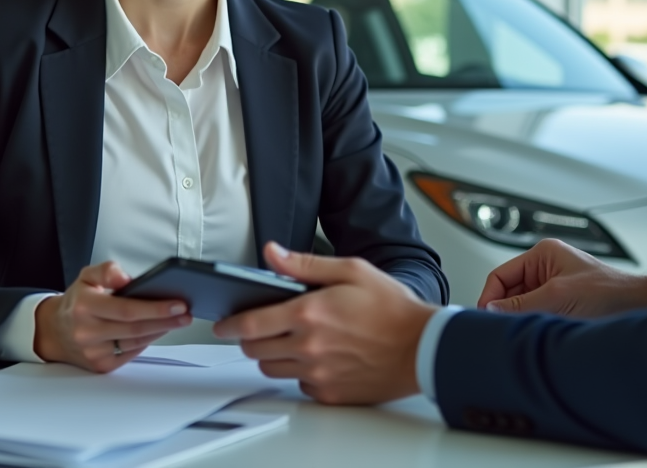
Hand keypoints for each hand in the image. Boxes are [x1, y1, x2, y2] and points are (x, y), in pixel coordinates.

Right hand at [34, 261, 191, 371]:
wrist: (54, 331)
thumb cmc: (77, 302)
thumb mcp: (86, 277)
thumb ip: (106, 270)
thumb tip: (125, 277)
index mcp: (84, 306)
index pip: (126, 309)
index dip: (154, 308)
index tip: (177, 304)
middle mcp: (87, 332)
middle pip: (135, 328)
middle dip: (165, 321)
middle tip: (185, 314)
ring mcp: (93, 352)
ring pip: (135, 342)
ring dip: (160, 331)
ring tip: (178, 320)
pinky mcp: (100, 365)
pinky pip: (131, 354)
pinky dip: (147, 342)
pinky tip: (158, 331)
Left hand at [213, 242, 437, 404]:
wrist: (423, 347)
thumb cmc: (393, 309)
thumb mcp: (351, 270)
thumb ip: (304, 264)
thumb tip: (272, 253)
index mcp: (309, 313)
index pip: (251, 324)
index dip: (230, 324)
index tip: (223, 323)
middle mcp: (309, 347)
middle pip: (255, 350)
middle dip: (250, 338)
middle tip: (259, 328)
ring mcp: (318, 373)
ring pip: (272, 369)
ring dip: (272, 356)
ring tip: (291, 340)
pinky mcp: (330, 393)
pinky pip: (299, 385)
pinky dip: (299, 373)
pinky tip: (316, 357)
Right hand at [478, 238, 646, 317]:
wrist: (639, 306)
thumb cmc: (610, 292)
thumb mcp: (558, 296)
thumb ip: (520, 304)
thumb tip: (491, 311)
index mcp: (542, 254)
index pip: (500, 275)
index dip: (490, 297)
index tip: (485, 317)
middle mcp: (545, 268)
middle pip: (508, 291)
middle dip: (505, 309)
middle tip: (502, 329)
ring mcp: (552, 286)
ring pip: (521, 304)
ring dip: (521, 318)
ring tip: (526, 331)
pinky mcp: (560, 304)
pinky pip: (535, 313)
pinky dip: (533, 324)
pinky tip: (538, 333)